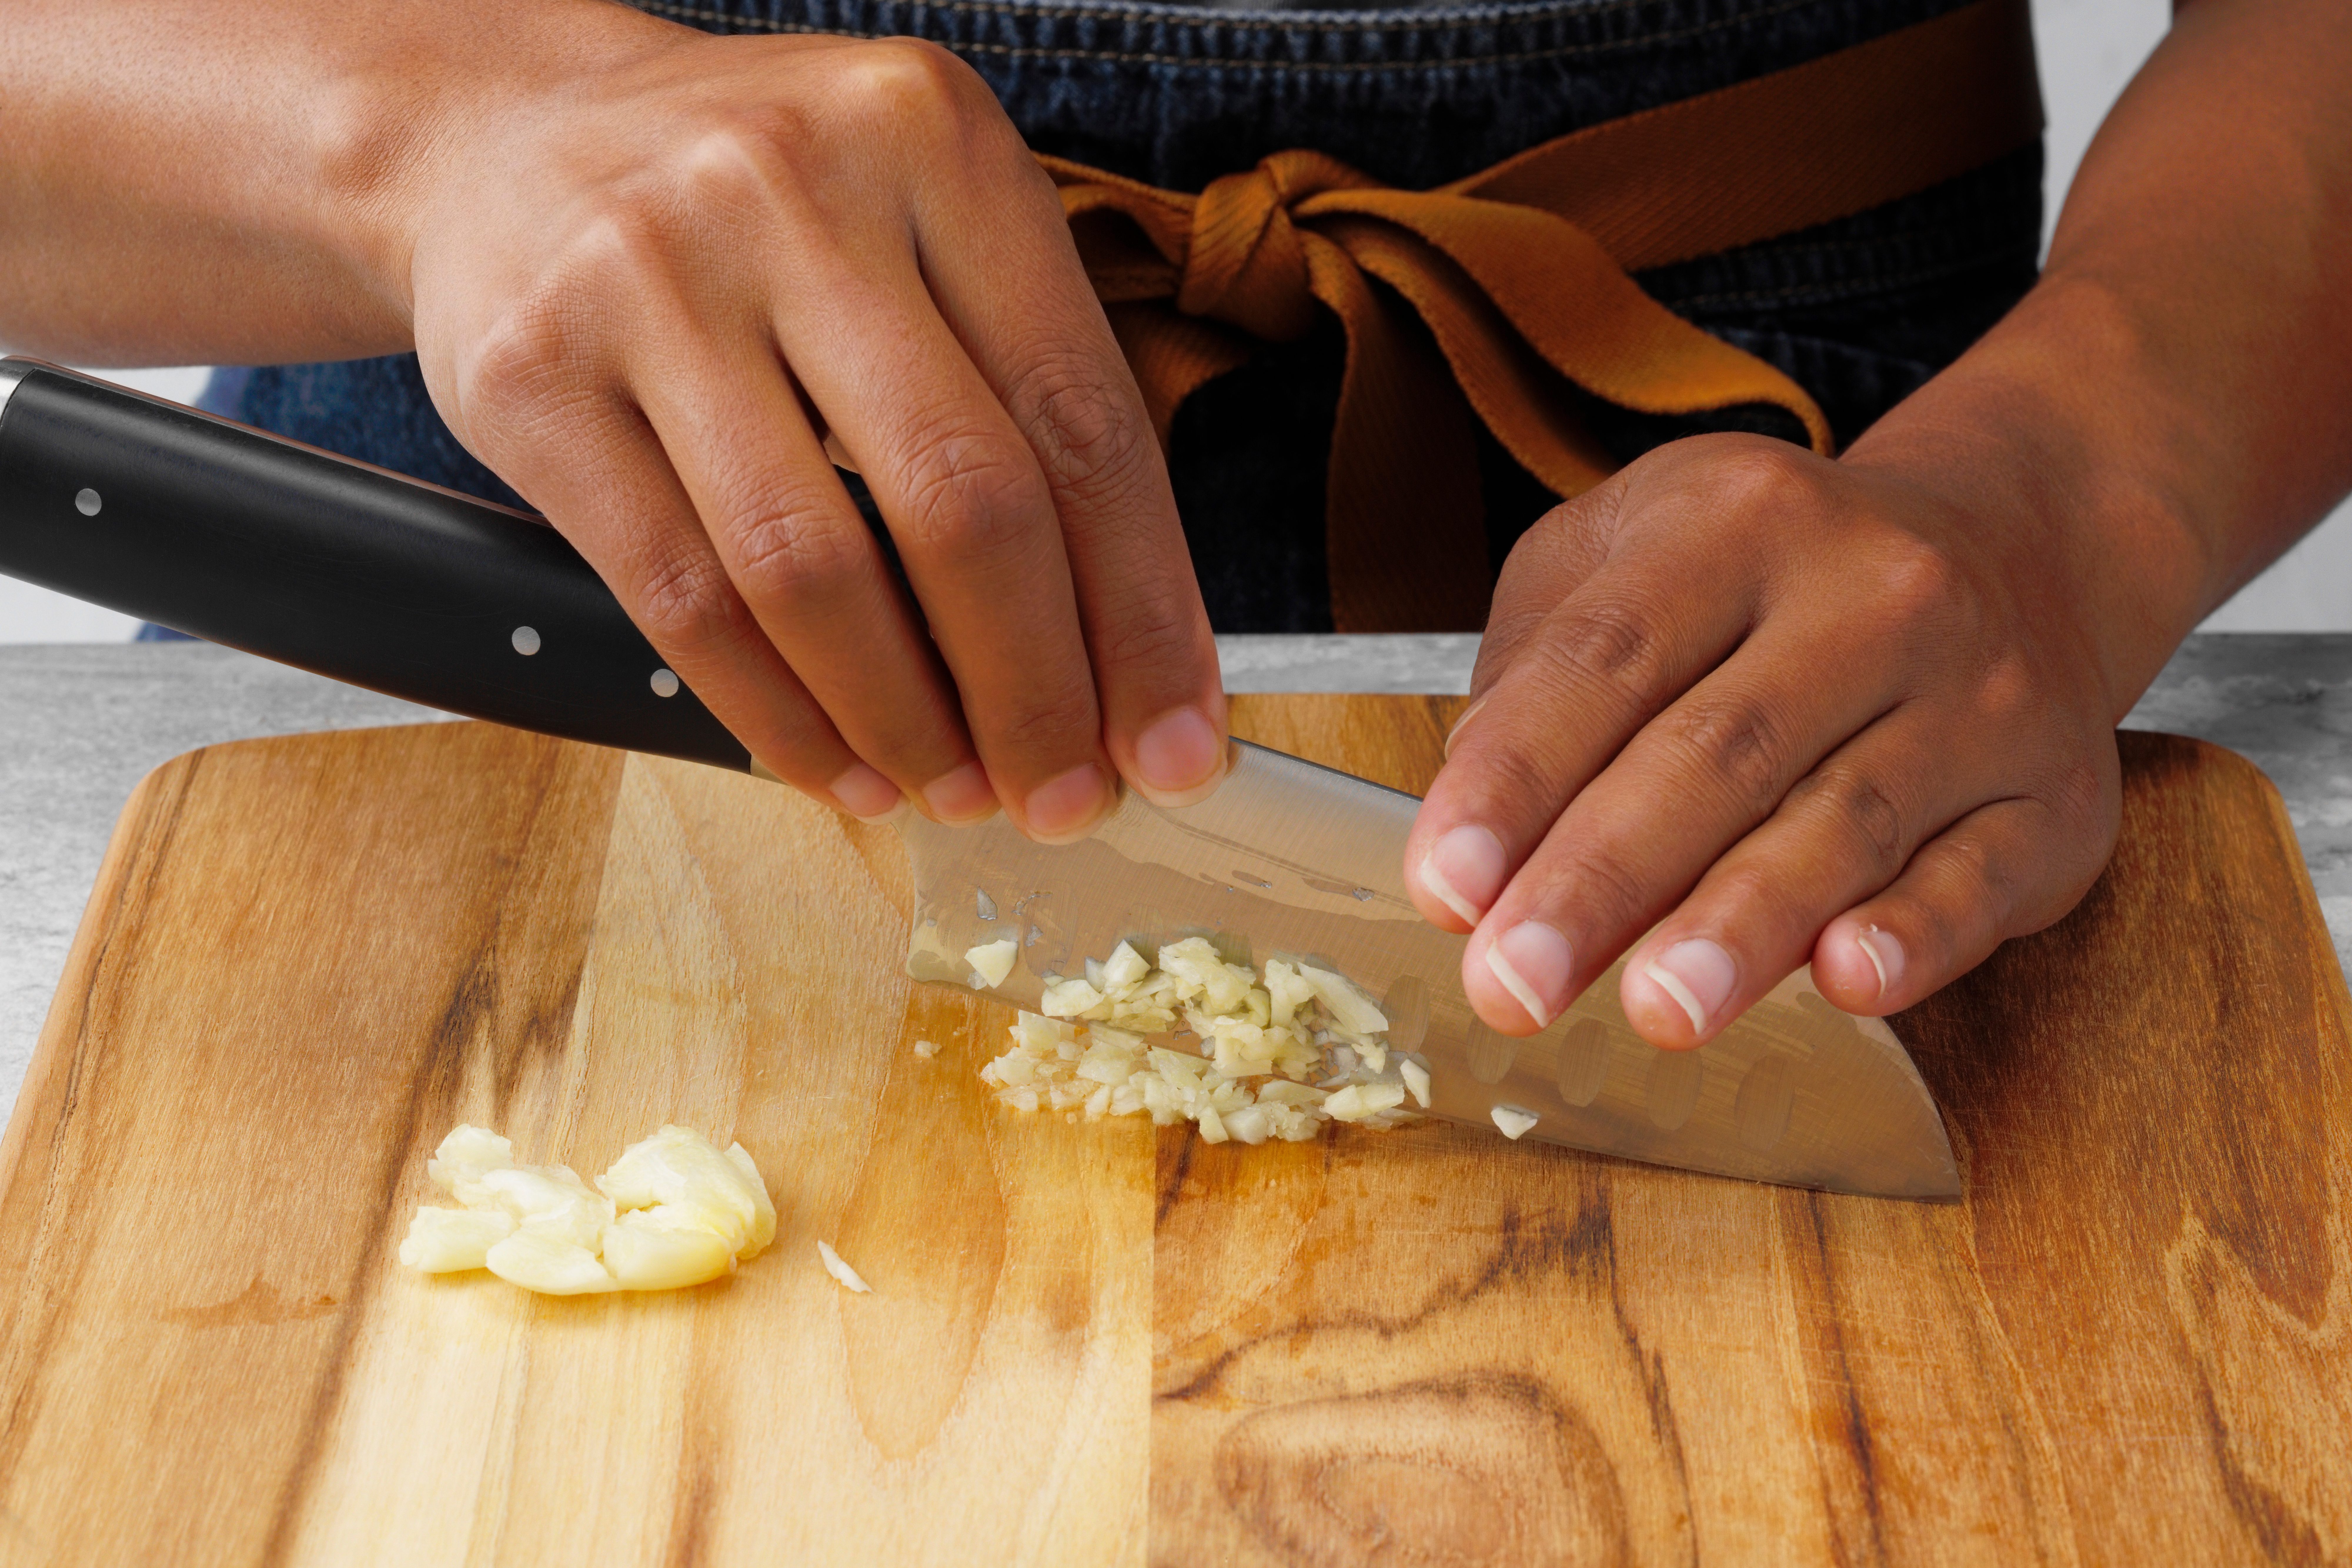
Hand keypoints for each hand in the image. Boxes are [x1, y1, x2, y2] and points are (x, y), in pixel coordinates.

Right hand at [397, 15, 1225, 836]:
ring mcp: (648, 277)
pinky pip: (683, 599)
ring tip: (955, 791)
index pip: (1081, 419)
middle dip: (1034, 690)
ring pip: (814, 572)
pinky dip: (779, 716)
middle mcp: (793, 188)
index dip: (1143, 608)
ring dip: (907, 721)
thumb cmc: (756, 210)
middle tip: (1065, 794)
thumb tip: (1126, 642)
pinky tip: (840, 768)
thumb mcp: (917, 222)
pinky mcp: (532, 377)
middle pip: (963, 502)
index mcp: (932, 140)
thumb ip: (1025, 395)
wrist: (495, 135)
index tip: (1177, 737)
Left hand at [1405, 432, 2142, 1045]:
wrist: (2012, 544)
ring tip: (1657, 1009)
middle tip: (1515, 983)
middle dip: (1601, 881)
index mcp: (1741, 519)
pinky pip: (1979, 875)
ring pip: (1844, 822)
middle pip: (1716, 752)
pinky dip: (1915, 934)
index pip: (1605, 658)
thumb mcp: (1632, 560)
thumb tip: (1476, 820)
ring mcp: (1981, 695)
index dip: (1516, 778)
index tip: (1446, 884)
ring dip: (1742, 926)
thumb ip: (1537, 673)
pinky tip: (1848, 981)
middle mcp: (1874, 593)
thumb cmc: (1774, 580)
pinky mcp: (2052, 796)